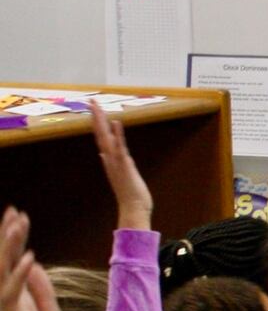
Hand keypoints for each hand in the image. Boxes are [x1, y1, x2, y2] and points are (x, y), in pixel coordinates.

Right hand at [0, 208, 81, 310]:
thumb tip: (30, 261)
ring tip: (16, 223)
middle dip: (7, 236)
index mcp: (18, 303)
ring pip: (3, 276)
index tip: (17, 213)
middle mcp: (8, 307)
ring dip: (9, 248)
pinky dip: (19, 277)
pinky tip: (28, 257)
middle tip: (12, 210)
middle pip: (3, 264)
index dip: (13, 239)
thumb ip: (39, 291)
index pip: (12, 263)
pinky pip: (13, 299)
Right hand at [90, 100, 151, 229]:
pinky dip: (118, 135)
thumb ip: (111, 163)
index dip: (97, 123)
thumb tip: (103, 154)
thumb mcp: (120, 174)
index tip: (94, 109)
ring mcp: (116, 162)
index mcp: (109, 160)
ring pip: (107, 138)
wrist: (134, 209)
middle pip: (100, 134)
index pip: (101, 137)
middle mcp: (110, 159)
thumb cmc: (130, 193)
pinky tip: (116, 122)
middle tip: (92, 101)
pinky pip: (120, 147)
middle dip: (97, 117)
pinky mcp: (125, 165)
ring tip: (97, 107)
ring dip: (102, 122)